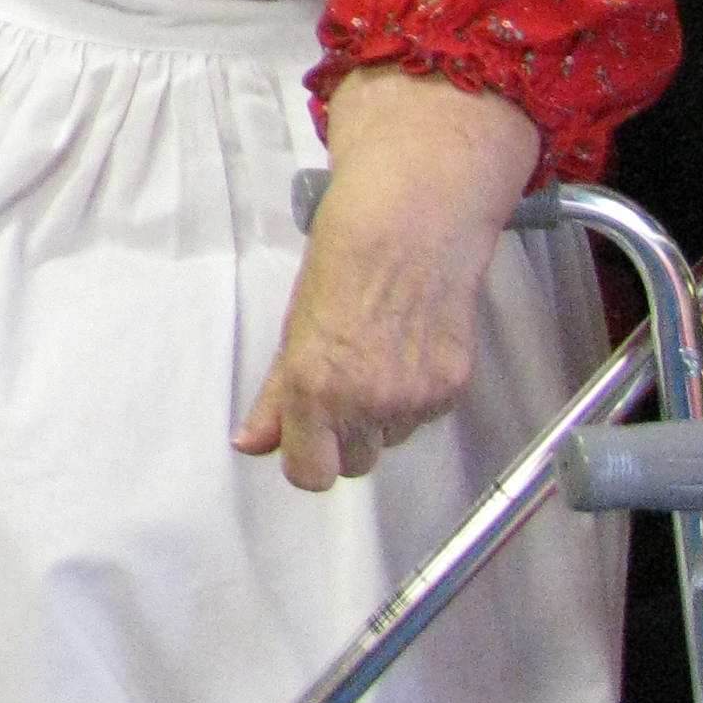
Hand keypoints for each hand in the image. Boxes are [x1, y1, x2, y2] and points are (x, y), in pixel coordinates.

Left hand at [236, 68, 540, 489]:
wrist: (411, 228)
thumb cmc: (344, 263)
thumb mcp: (293, 329)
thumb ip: (274, 398)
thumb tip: (250, 444)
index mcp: (317, 388)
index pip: (310, 475)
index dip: (304, 460)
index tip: (301, 441)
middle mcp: (369, 402)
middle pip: (354, 464)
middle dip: (342, 437)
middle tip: (337, 386)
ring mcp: (416, 399)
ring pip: (390, 439)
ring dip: (379, 415)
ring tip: (372, 354)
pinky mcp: (452, 389)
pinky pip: (424, 416)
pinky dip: (413, 396)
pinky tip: (403, 349)